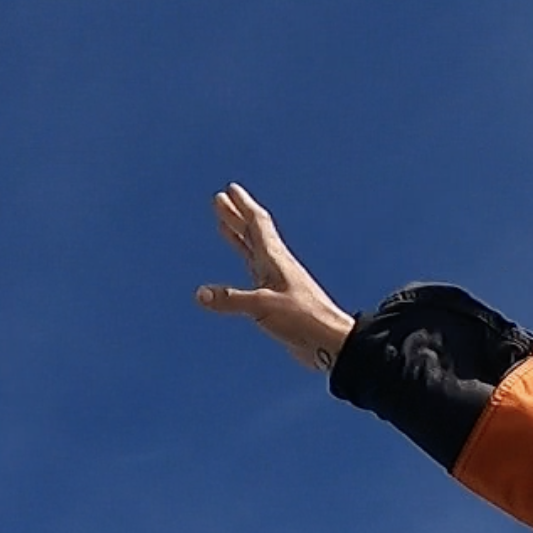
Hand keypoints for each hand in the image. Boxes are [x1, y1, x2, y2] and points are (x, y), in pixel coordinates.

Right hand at [194, 182, 356, 371]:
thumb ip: (232, 299)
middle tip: (220, 199)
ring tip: (224, 223)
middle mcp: (276, 266)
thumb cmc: (304, 319)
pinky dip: (245, 263)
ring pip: (253, 251)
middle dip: (235, 215)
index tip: (231, 190)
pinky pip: (255, 274)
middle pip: (252, 233)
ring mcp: (277, 282)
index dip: (243, 206)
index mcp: (275, 260)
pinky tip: (242, 266)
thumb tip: (201, 295)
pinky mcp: (277, 299)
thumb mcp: (264, 307)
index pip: (257, 224)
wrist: (330, 342)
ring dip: (238, 235)